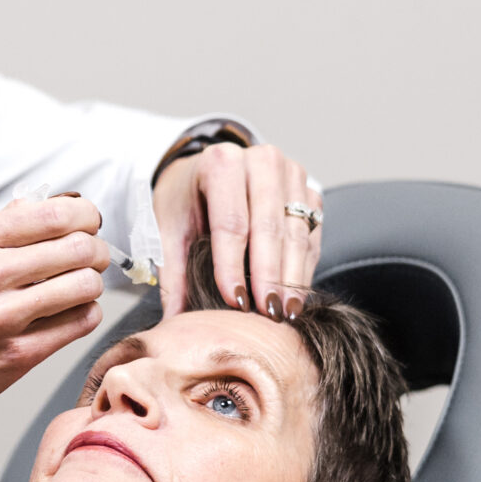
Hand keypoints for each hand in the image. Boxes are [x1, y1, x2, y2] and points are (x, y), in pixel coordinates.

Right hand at [0, 196, 112, 452]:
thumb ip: (1, 226)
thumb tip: (47, 202)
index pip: (54, 214)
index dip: (86, 216)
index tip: (89, 223)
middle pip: (78, 248)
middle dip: (96, 250)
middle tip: (94, 256)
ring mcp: (3, 317)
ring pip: (85, 285)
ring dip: (92, 283)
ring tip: (81, 286)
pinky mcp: (18, 355)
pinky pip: (80, 322)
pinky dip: (86, 313)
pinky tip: (71, 312)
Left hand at [155, 142, 322, 318]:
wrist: (209, 169)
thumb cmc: (188, 199)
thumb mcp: (170, 228)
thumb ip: (174, 272)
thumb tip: (175, 320)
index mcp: (222, 162)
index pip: (231, 223)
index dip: (233, 266)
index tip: (235, 303)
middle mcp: (262, 161)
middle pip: (269, 227)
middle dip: (269, 276)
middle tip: (267, 314)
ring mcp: (291, 174)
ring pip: (296, 233)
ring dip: (292, 277)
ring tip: (285, 312)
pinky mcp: (309, 191)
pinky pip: (310, 235)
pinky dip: (303, 268)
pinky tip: (295, 295)